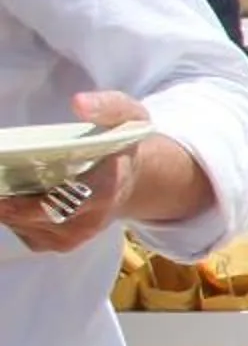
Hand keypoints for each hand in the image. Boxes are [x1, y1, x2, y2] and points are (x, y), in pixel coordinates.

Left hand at [0, 92, 148, 255]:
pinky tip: (8, 192)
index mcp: (107, 188)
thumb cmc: (124, 145)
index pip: (65, 199)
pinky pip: (22, 231)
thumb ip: (108, 106)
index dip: (25, 197)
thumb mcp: (129, 116)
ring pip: (22, 224)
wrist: (136, 182)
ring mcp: (73, 235)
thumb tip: (78, 103)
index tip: (1, 177)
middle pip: (34, 215)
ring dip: (3, 203)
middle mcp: (90, 219)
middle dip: (4, 197)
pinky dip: (8, 212)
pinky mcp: (58, 242)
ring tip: (1, 179)